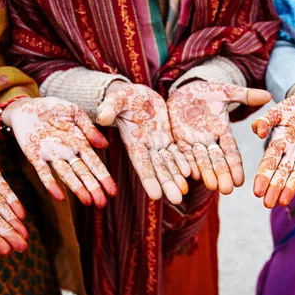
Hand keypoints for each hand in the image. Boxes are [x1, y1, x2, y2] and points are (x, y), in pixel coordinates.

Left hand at [3, 97, 116, 207]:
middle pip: (82, 172)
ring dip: (77, 188)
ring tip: (88, 202)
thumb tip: (104, 145)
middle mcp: (67, 152)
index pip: (94, 163)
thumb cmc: (53, 108)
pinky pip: (43, 171)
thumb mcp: (75, 113)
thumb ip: (89, 128)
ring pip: (66, 174)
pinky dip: (51, 184)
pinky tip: (59, 196)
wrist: (27, 105)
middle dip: (93, 187)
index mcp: (79, 142)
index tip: (113, 192)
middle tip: (102, 203)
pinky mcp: (34, 155)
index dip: (103, 177)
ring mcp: (51, 155)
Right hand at [97, 82, 188, 203]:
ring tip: (183, 193)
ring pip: (168, 163)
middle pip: (157, 168)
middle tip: (176, 200)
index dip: (148, 178)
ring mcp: (157, 142)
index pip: (141, 162)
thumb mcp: (117, 99)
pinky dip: (182, 162)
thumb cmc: (124, 97)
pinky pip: (176, 151)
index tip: (155, 195)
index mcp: (133, 140)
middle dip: (166, 183)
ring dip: (176, 178)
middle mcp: (146, 146)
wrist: (137, 94)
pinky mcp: (167, 137)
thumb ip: (110, 108)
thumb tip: (103, 117)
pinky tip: (191, 173)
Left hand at [167, 80, 271, 193]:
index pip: (231, 151)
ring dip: (205, 173)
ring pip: (200, 160)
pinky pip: (181, 153)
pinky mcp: (177, 140)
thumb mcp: (225, 92)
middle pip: (216, 160)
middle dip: (222, 175)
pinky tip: (190, 175)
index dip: (235, 165)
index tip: (241, 181)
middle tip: (226, 190)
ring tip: (211, 186)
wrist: (182, 91)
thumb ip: (245, 96)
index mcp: (222, 131)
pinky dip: (186, 164)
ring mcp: (193, 142)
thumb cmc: (205, 92)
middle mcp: (209, 141)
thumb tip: (269, 96)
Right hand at [252, 90, 294, 207]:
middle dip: (275, 188)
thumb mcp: (278, 110)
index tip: (256, 191)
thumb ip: (266, 120)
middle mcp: (291, 152)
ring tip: (283, 202)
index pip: (269, 162)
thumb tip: (257, 131)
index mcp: (278, 143)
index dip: (263, 176)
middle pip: (282, 173)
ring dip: (290, 188)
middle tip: (267, 204)